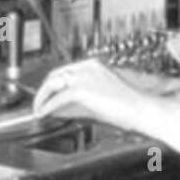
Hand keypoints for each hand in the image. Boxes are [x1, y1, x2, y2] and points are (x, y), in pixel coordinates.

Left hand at [33, 59, 150, 129]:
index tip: (47, 95)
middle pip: (55, 75)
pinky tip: (43, 114)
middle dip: (44, 90)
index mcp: (93, 66)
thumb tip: (59, 109)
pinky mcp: (82, 89)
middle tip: (38, 103)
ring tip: (38, 109)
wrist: (142, 109)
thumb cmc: (129, 107)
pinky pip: (57, 98)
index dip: (53, 85)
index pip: (64, 72)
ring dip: (42, 97)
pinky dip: (47, 106)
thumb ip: (79, 102)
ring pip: (53, 84)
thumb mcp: (101, 100)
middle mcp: (87, 67)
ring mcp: (84, 77)